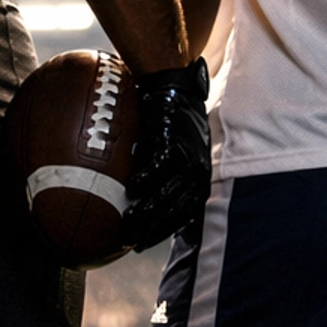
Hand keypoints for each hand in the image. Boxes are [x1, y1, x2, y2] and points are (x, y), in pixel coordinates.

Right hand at [122, 59, 211, 251]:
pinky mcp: (174, 139)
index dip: (165, 231)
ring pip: (168, 193)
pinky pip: (160, 165)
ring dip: (148, 212)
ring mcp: (187, 155)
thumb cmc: (169, 117)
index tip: (145, 242)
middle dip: (153, 230)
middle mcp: (197, 169)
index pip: (184, 213)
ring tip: (127, 223)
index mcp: (198, 176)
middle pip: (176, 210)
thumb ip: (161, 172)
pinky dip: (147, 180)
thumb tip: (136, 194)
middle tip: (131, 241)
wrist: (173, 84)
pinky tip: (132, 189)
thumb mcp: (175, 149)